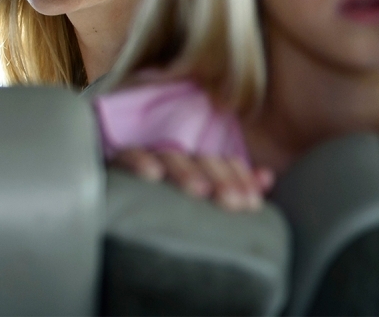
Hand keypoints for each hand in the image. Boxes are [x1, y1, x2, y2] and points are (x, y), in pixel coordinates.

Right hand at [111, 148, 273, 211]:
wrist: (112, 224)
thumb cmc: (162, 214)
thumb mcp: (204, 198)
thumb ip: (235, 186)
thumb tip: (266, 176)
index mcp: (193, 164)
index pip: (219, 160)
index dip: (238, 177)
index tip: (252, 203)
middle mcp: (170, 156)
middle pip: (197, 157)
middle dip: (219, 179)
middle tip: (233, 203)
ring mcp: (143, 156)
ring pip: (168, 155)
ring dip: (186, 171)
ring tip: (198, 191)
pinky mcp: (114, 162)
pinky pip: (126, 155)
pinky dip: (139, 161)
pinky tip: (151, 174)